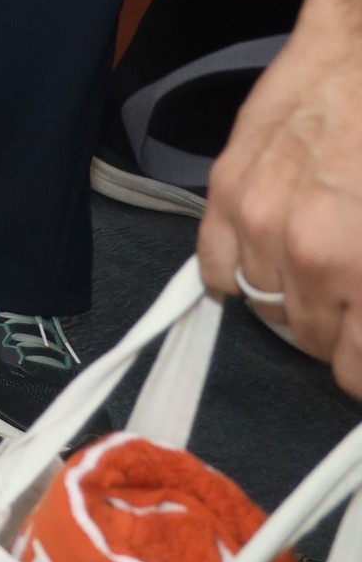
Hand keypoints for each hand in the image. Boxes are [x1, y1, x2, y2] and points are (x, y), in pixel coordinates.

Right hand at [202, 0, 361, 394]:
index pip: (353, 373)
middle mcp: (307, 250)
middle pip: (311, 342)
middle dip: (340, 330)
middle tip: (359, 296)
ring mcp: (258, 218)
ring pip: (264, 308)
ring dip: (295, 300)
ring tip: (325, 268)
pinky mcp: (226, 188)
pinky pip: (214, 269)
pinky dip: (240, 276)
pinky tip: (274, 255)